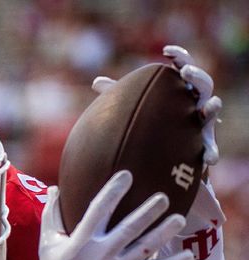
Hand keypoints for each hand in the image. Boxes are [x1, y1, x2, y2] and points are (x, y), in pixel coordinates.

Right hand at [34, 171, 192, 259]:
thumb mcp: (48, 243)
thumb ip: (51, 215)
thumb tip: (54, 188)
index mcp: (81, 242)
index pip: (98, 212)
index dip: (112, 193)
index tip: (126, 176)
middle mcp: (101, 255)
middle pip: (128, 229)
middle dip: (146, 213)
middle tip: (162, 197)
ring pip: (144, 249)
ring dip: (163, 234)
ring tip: (178, 219)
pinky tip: (188, 256)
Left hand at [93, 45, 220, 165]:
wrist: (163, 153)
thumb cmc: (150, 123)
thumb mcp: (136, 107)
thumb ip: (120, 94)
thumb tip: (96, 81)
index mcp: (180, 88)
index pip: (184, 66)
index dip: (179, 56)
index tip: (166, 50)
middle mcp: (195, 101)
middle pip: (203, 83)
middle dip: (197, 76)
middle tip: (186, 72)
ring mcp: (202, 120)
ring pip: (213, 108)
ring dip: (213, 106)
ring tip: (209, 106)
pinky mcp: (203, 142)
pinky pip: (210, 147)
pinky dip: (211, 151)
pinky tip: (211, 160)